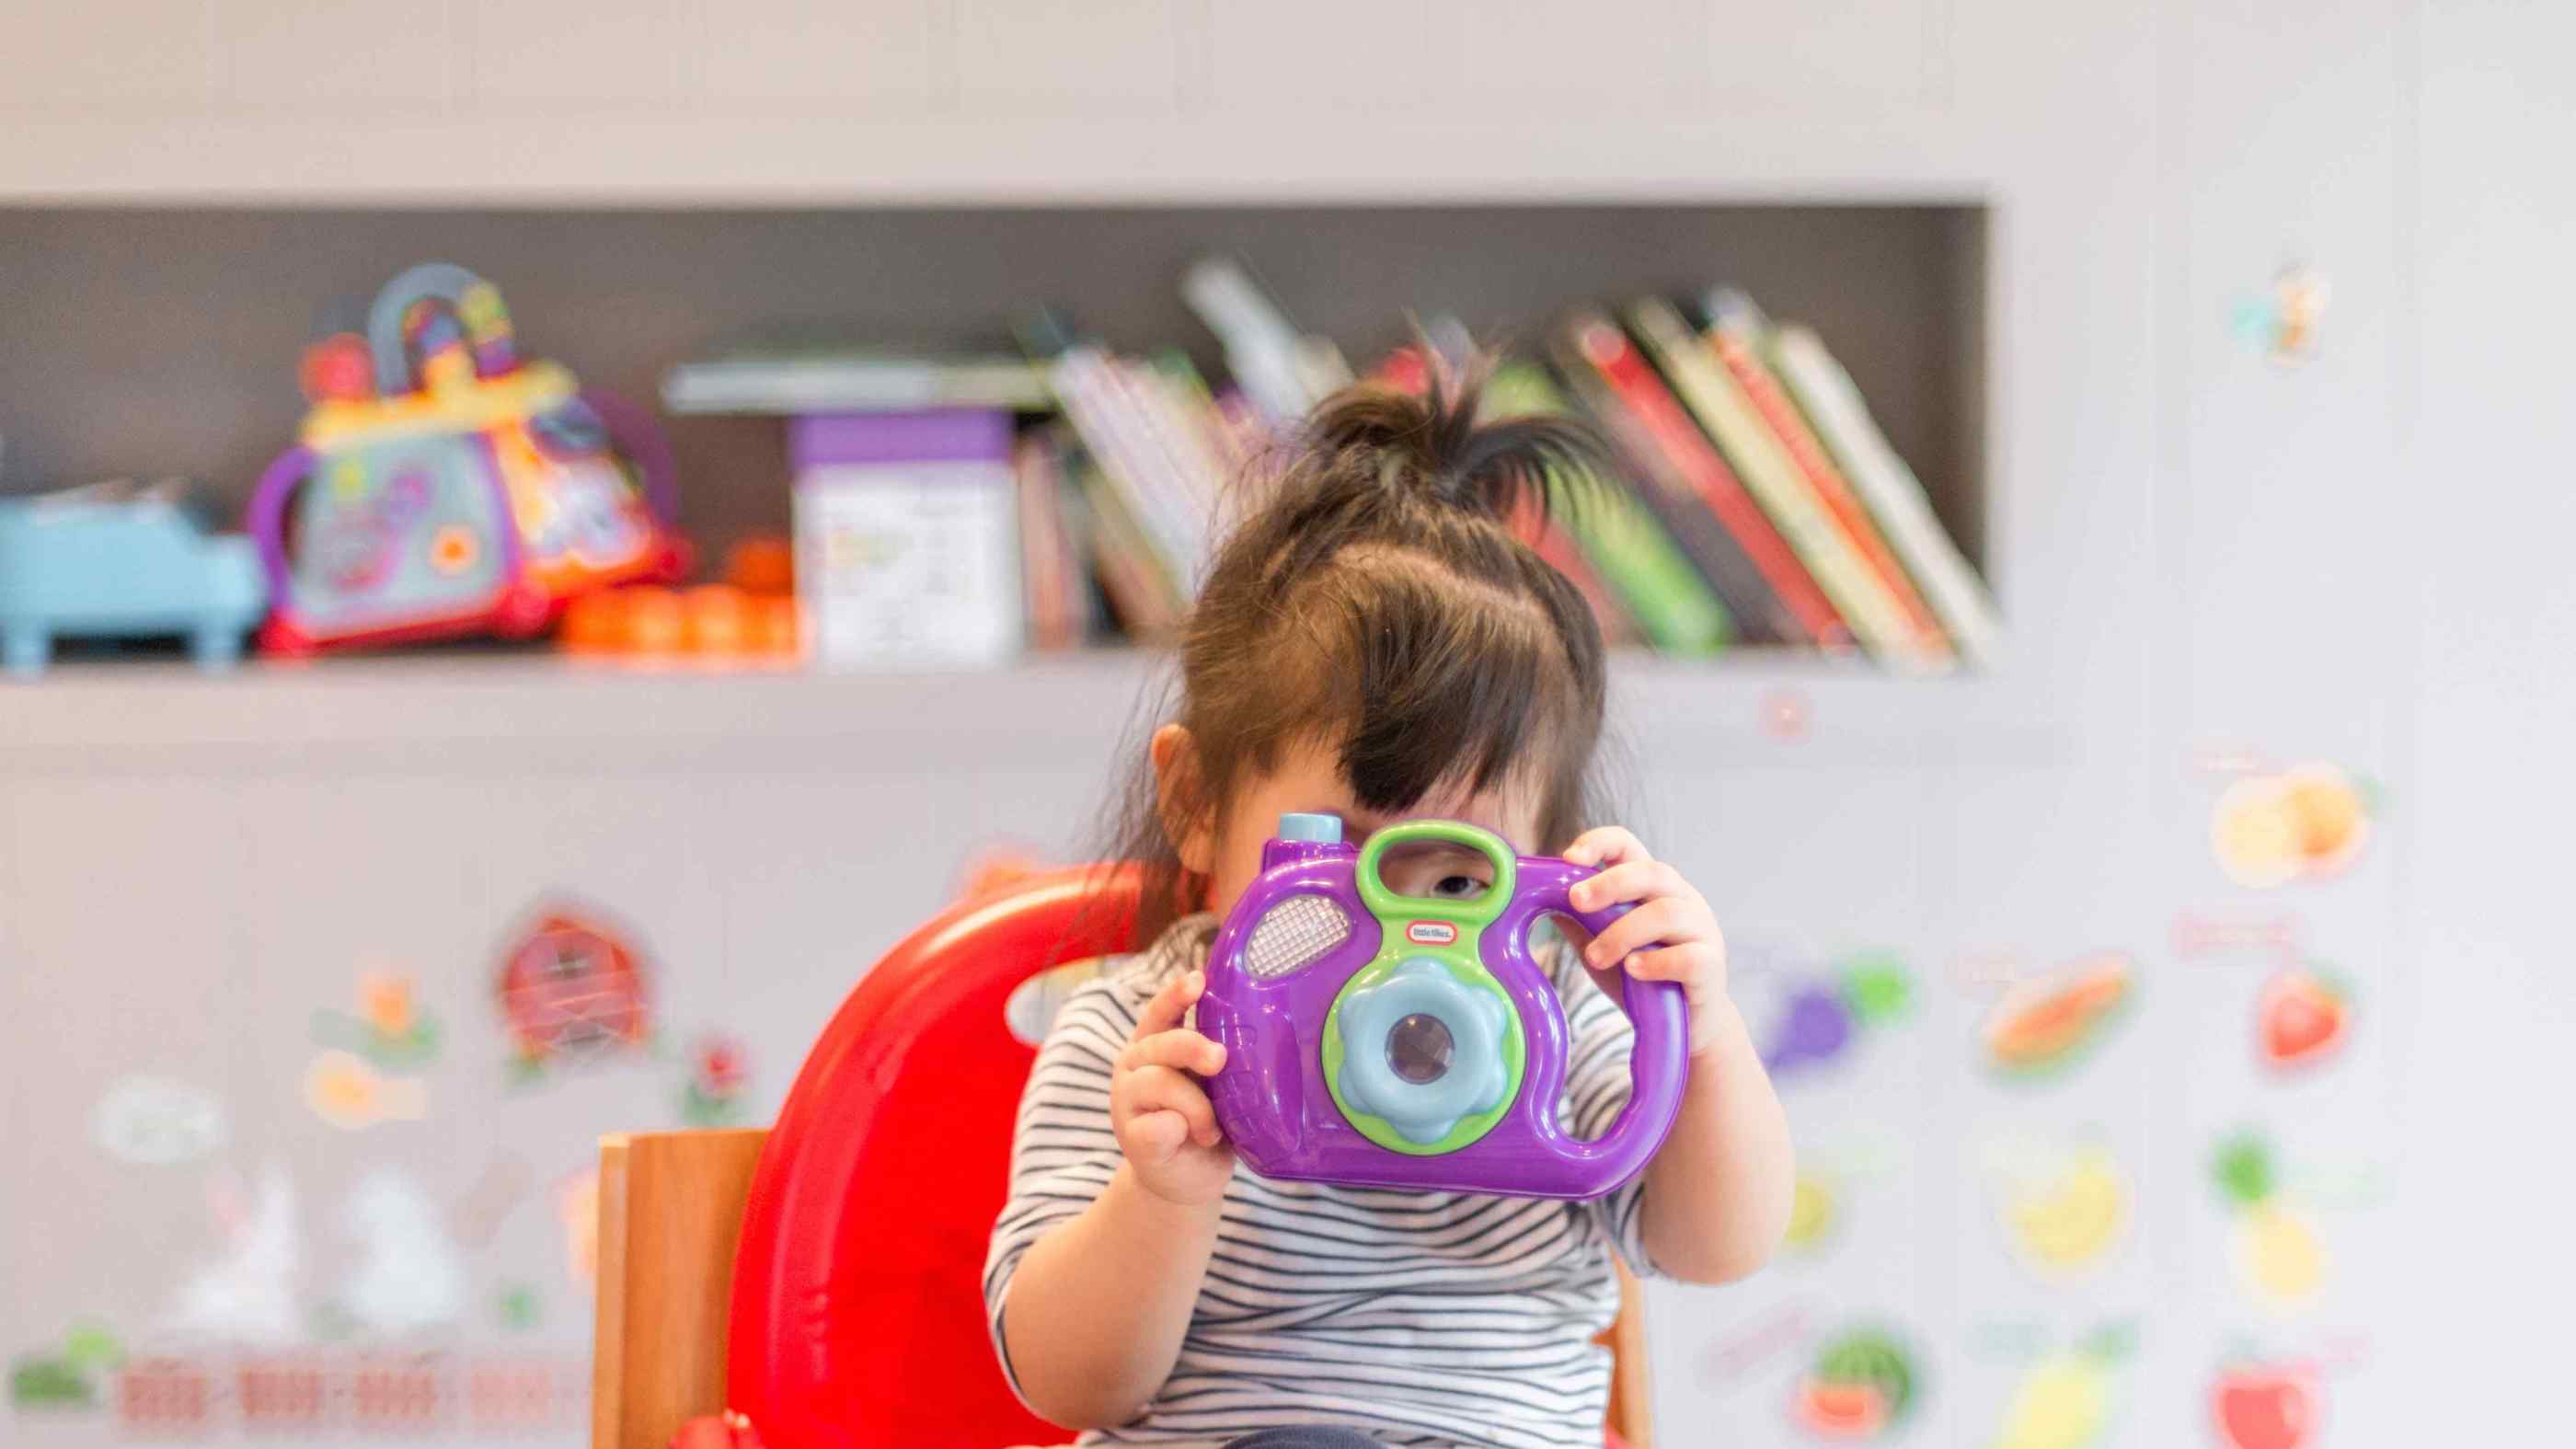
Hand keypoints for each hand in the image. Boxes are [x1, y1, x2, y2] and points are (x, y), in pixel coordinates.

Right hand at [1111, 969, 1235, 1206]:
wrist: (1186, 1181)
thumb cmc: (1206, 1124)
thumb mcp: (1216, 1087)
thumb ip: (1219, 1063)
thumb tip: (1258, 1043)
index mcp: (1156, 1045)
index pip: (1163, 1011)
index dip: (1177, 993)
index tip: (1199, 978)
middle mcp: (1136, 1065)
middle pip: (1162, 1043)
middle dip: (1193, 1048)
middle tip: (1220, 1059)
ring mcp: (1127, 1101)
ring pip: (1161, 1083)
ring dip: (1196, 1107)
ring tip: (1211, 1129)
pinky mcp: (1132, 1138)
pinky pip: (1157, 1125)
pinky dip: (1180, 1129)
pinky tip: (1190, 1139)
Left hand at [1561, 827, 1734, 1059]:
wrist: (1685, 1024)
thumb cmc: (1641, 978)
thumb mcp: (1601, 946)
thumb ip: (1578, 923)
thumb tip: (1536, 899)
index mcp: (1651, 886)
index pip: (1629, 846)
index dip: (1600, 842)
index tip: (1569, 857)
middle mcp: (1681, 899)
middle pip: (1651, 872)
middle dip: (1609, 883)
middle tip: (1576, 901)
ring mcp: (1702, 929)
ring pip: (1666, 913)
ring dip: (1623, 933)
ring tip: (1595, 957)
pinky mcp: (1711, 966)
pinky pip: (1688, 957)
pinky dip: (1655, 962)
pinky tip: (1632, 970)